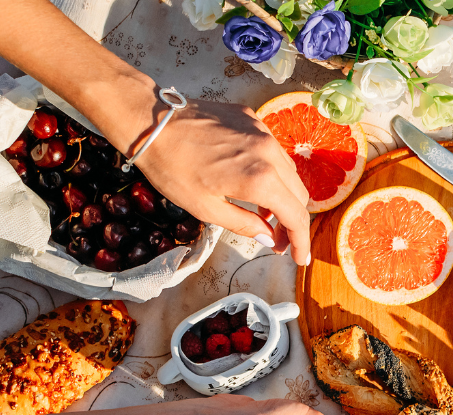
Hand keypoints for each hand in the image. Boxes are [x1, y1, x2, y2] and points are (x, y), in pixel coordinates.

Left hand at [120, 98, 310, 264]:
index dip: (300, 241)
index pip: (296, 216)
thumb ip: (244, 225)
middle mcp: (269, 153)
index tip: (299, 258)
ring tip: (263, 213)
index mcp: (260, 179)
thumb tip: (268, 238)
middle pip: (299, 195)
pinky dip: (271, 171)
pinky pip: (273, 151)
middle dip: (293, 221)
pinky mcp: (253, 119)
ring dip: (283, 196)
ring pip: (290, 172)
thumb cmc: (171, 168)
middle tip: (278, 240)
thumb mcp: (205, 208)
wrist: (151, 120)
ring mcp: (263, 132)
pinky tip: (251, 180)